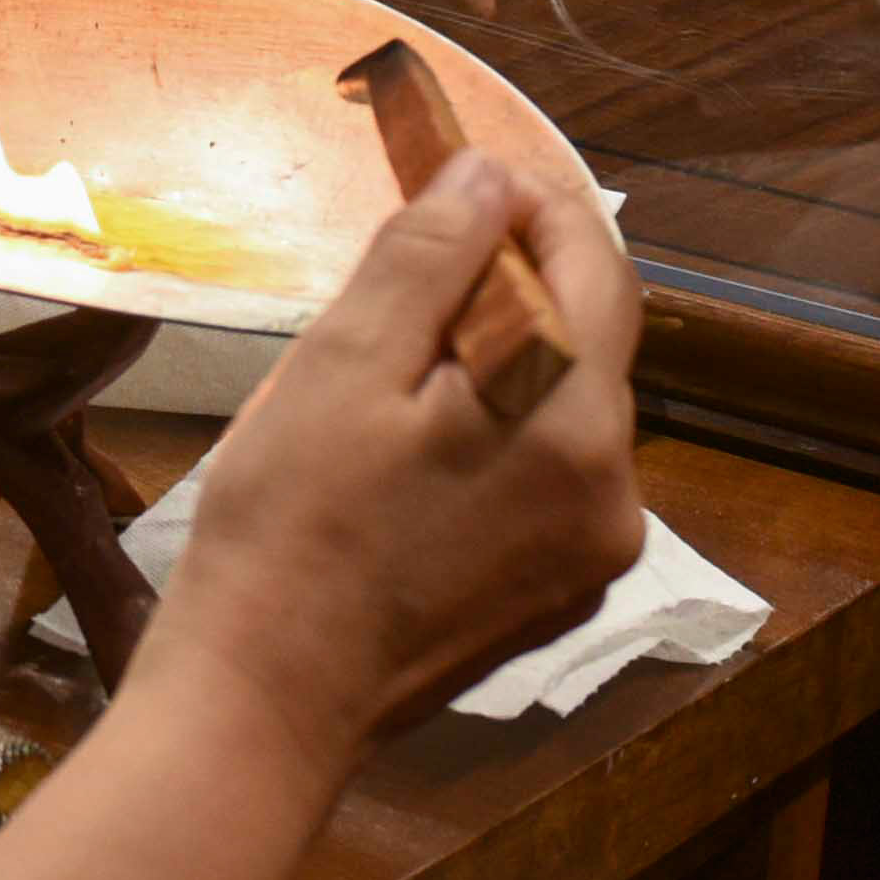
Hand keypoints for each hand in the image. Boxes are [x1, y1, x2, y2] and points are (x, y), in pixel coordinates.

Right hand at [147, 155, 647, 772]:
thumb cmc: (289, 528)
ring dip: (499, 365)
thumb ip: (432, 254)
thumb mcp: (346, 362)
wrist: (265, 703)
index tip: (458, 180)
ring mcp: (590, 554)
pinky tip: (409, 457)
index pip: (596, 268)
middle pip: (586, 341)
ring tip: (390, 375)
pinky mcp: (557, 594)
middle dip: (508, 288)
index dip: (532, 208)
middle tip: (403, 278)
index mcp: (572, 426)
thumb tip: (489, 176)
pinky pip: (546, 478)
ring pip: (564, 409)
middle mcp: (614, 492)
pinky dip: (496, 438)